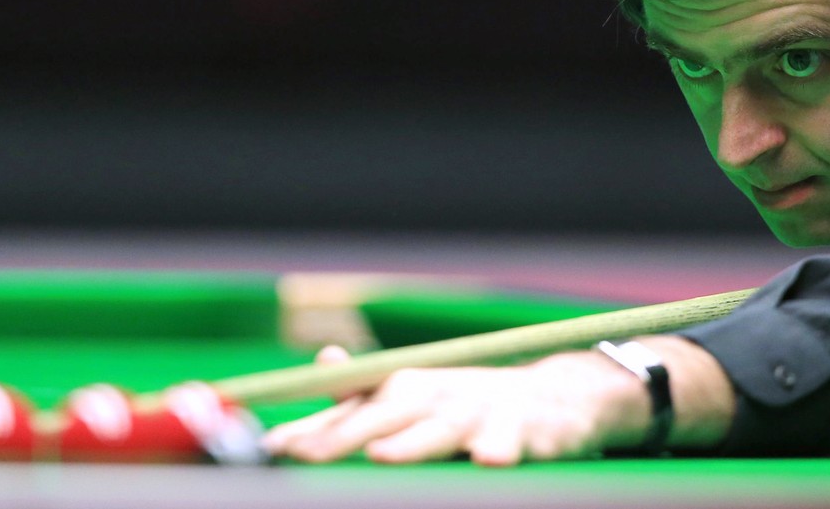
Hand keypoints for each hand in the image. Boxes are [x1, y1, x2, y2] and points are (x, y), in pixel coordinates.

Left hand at [263, 336, 733, 465]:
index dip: (310, 430)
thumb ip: (360, 395)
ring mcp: (483, 414)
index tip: (269, 449)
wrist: (560, 395)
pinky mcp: (528, 432)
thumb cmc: (471, 401)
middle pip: (384, 417)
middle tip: (306, 457)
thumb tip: (316, 368)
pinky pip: (512, 444)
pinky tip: (487, 461)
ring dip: (413, 443)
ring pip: (443, 430)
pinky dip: (500, 450)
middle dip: (344, 437)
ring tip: (382, 455)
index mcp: (406, 387)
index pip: (349, 410)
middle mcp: (439, 396)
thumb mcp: (416, 391)